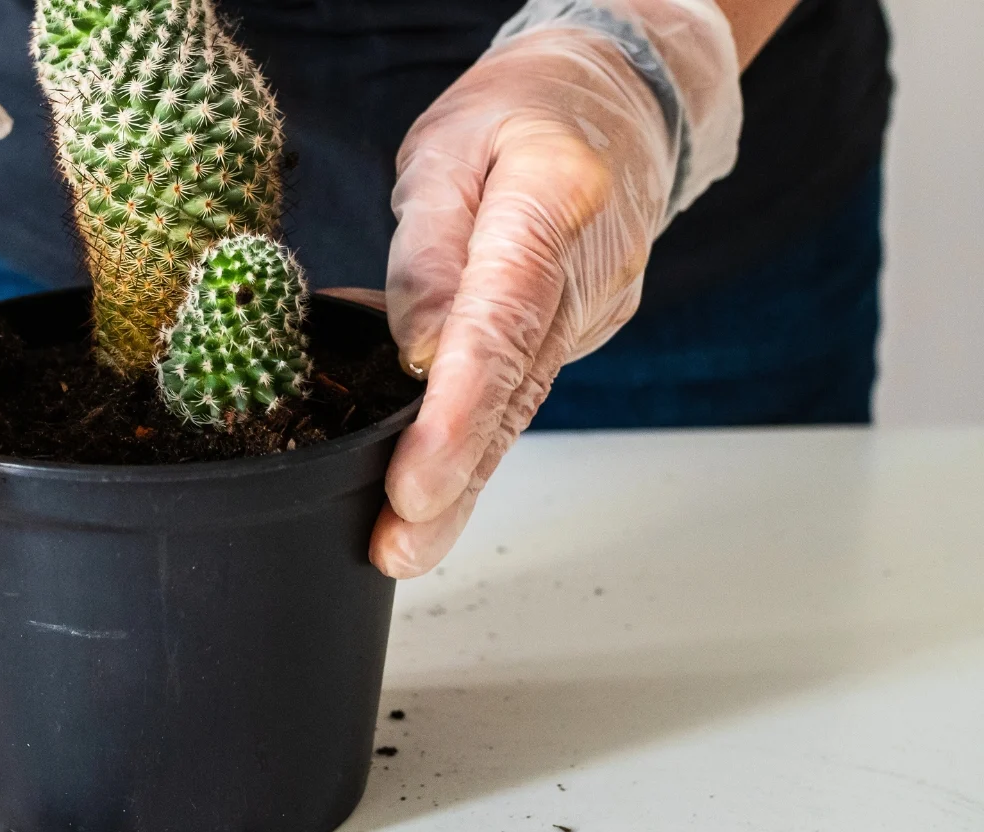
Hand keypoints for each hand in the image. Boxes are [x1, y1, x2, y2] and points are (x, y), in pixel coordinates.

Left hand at [369, 0, 742, 576]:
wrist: (616, 102)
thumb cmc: (515, 118)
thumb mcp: (448, 149)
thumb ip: (429, 248)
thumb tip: (414, 350)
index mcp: (553, 199)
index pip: (503, 318)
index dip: (458, 411)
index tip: (415, 481)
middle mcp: (584, 268)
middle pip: (518, 386)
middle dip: (457, 477)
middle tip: (399, 545)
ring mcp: (592, 306)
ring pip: (522, 405)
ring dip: (465, 481)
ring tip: (405, 544)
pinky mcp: (581, 329)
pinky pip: (522, 389)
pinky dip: (476, 440)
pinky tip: (432, 486)